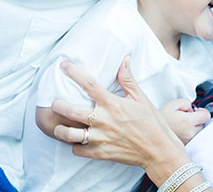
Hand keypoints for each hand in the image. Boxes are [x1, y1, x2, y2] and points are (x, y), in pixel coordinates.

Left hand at [50, 57, 190, 173]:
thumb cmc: (151, 123)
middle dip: (58, 105)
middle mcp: (103, 120)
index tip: (63, 65)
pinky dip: (75, 145)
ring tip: (58, 126)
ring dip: (60, 129)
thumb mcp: (141, 98)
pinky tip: (77, 141)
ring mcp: (100, 138)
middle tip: (53, 102)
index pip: (89, 84)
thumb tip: (124, 59)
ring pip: (69, 134)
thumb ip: (128, 79)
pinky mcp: (100, 153)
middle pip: (71, 111)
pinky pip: (78, 150)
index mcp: (112, 104)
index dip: (74, 72)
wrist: (159, 151)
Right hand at [160, 99, 210, 143]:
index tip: (197, 111)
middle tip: (185, 118)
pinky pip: (193, 138)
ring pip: (199, 132)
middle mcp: (190, 133)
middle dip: (197, 120)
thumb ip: (186, 102)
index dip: (202, 112)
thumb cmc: (160, 119)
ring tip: (182, 125)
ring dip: (194, 128)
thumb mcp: (172, 104)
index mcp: (188, 121)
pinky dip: (190, 134)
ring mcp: (188, 141)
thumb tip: (192, 109)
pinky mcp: (186, 147)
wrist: (150, 134)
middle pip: (203, 124)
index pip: (206, 116)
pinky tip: (181, 131)